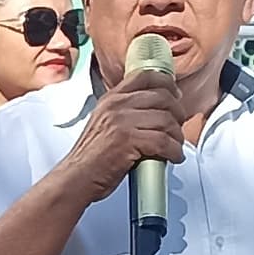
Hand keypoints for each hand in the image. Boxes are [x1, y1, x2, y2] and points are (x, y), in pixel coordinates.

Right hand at [58, 66, 185, 203]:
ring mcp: (122, 121)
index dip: (167, 84)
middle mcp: (117, 105)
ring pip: (166, 120)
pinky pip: (163, 141)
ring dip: (177, 136)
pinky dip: (174, 151)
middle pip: (162, 97)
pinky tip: (173, 157)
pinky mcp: (128, 140)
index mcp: (112, 98)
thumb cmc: (91, 157)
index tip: (175, 96)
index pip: (146, 77)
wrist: (76, 177)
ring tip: (175, 146)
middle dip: (177, 114)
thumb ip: (125, 112)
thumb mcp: (104, 122)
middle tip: (178, 127)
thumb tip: (154, 112)